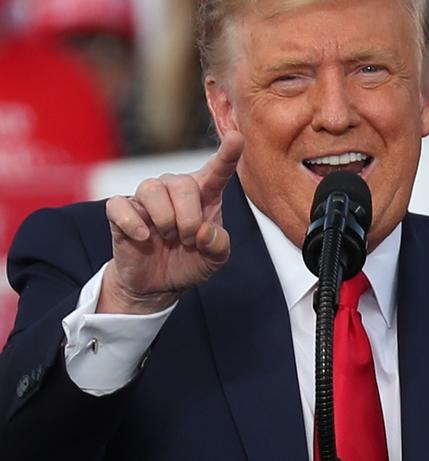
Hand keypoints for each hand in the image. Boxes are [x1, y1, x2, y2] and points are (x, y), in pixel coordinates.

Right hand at [97, 131, 244, 313]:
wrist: (159, 283)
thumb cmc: (191, 261)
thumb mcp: (215, 259)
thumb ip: (219, 245)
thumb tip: (204, 231)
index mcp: (205, 195)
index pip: (217, 170)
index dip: (227, 154)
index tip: (238, 138)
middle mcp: (175, 190)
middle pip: (182, 184)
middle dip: (188, 218)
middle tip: (189, 240)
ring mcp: (146, 199)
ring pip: (152, 189)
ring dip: (164, 219)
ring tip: (168, 237)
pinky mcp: (121, 211)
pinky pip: (120, 205)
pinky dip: (132, 223)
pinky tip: (143, 237)